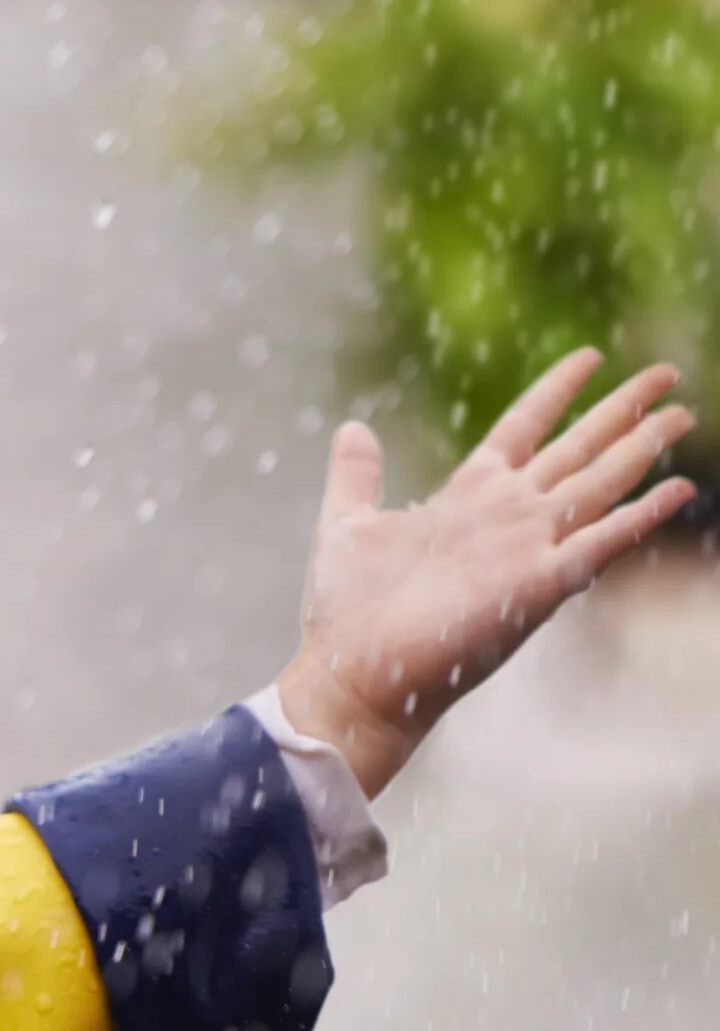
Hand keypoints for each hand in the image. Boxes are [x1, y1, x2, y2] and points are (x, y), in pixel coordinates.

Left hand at [278, 350, 697, 796]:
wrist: (354, 674)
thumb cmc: (347, 610)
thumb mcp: (347, 525)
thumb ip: (356, 475)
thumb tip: (353, 428)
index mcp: (467, 496)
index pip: (523, 428)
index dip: (556, 391)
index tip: (591, 356)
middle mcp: (505, 516)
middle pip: (576, 448)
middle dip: (622, 409)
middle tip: (669, 370)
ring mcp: (525, 547)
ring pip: (597, 483)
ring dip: (641, 448)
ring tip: (682, 410)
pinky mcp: (536, 585)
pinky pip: (600, 543)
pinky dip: (639, 517)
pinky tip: (677, 490)